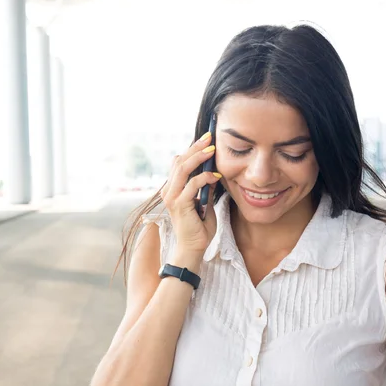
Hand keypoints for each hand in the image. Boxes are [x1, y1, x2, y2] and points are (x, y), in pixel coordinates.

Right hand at [160, 132, 221, 268]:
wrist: (193, 248)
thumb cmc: (199, 228)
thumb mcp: (204, 203)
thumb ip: (204, 188)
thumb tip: (213, 173)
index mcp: (173, 189)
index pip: (179, 163)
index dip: (191, 150)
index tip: (206, 140)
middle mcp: (169, 190)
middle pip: (179, 161)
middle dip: (195, 147)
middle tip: (209, 137)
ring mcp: (172, 197)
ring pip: (183, 169)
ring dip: (198, 157)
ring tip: (212, 150)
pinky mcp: (179, 204)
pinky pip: (192, 185)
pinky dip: (204, 178)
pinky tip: (216, 177)